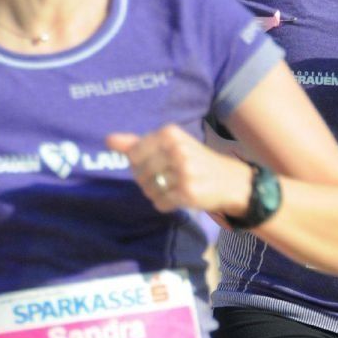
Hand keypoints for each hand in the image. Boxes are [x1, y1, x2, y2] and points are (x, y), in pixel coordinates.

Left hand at [107, 126, 251, 216]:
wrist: (230, 181)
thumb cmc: (194, 161)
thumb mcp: (169, 146)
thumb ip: (137, 143)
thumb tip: (108, 140)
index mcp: (170, 134)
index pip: (134, 154)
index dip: (139, 164)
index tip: (156, 165)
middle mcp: (177, 150)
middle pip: (140, 173)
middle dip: (147, 181)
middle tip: (165, 179)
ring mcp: (184, 172)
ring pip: (149, 189)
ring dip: (156, 194)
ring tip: (172, 189)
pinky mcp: (188, 192)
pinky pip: (160, 203)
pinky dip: (165, 204)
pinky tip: (178, 198)